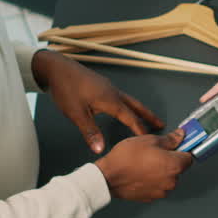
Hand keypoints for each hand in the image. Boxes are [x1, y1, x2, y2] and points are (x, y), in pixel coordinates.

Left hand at [33, 51, 164, 153]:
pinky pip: (121, 97)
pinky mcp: (101, 86)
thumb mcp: (76, 113)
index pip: (130, 117)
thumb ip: (90, 131)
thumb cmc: (66, 88)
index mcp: (110, 100)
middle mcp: (112, 92)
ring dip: (139, 110)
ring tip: (146, 118)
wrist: (56, 68)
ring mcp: (107, 87)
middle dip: (148, 115)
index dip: (140, 128)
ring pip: (129, 100)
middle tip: (161, 124)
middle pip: (135, 105)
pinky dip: (128, 105)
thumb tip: (100, 149)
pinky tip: (123, 109)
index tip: (150, 138)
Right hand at [95, 130, 193, 202]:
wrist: (108, 177)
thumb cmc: (126, 158)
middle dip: (170, 159)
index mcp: (174, 166)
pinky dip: (153, 179)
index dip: (183, 149)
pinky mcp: (151, 197)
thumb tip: (180, 136)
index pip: (189, 157)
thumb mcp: (149, 140)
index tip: (178, 145)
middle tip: (155, 152)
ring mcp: (161, 191)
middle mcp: (171, 181)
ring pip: (167, 177)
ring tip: (145, 162)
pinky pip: (157, 185)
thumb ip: (169, 139)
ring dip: (161, 170)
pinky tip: (142, 172)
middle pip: (178, 168)